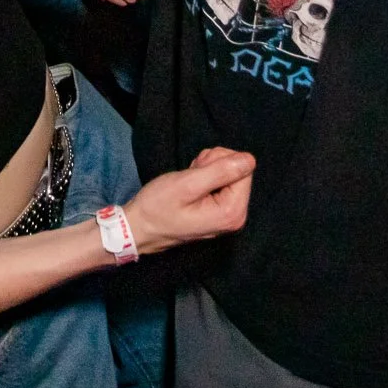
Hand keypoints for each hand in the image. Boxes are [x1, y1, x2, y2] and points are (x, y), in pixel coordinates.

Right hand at [123, 146, 254, 254]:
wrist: (137, 228)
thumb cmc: (157, 207)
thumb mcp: (187, 184)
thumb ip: (220, 171)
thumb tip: (250, 159)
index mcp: (232, 212)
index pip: (244, 169)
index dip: (219, 161)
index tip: (198, 169)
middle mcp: (236, 217)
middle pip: (238, 172)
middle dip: (213, 165)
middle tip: (191, 175)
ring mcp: (228, 217)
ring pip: (228, 175)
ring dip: (207, 170)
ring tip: (188, 182)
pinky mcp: (219, 213)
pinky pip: (221, 185)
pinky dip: (204, 179)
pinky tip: (190, 186)